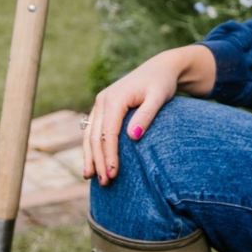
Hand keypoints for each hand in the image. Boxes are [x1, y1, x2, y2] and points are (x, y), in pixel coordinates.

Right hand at [82, 45, 214, 186]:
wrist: (160, 69)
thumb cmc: (161, 83)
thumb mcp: (159, 97)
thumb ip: (146, 115)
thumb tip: (133, 136)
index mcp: (115, 98)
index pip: (108, 133)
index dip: (109, 155)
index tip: (113, 174)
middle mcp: (103, 100)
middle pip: (95, 136)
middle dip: (98, 161)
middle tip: (104, 183)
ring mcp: (100, 103)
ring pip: (89, 134)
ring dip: (90, 156)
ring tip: (90, 177)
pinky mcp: (103, 108)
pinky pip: (92, 130)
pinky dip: (91, 147)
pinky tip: (92, 162)